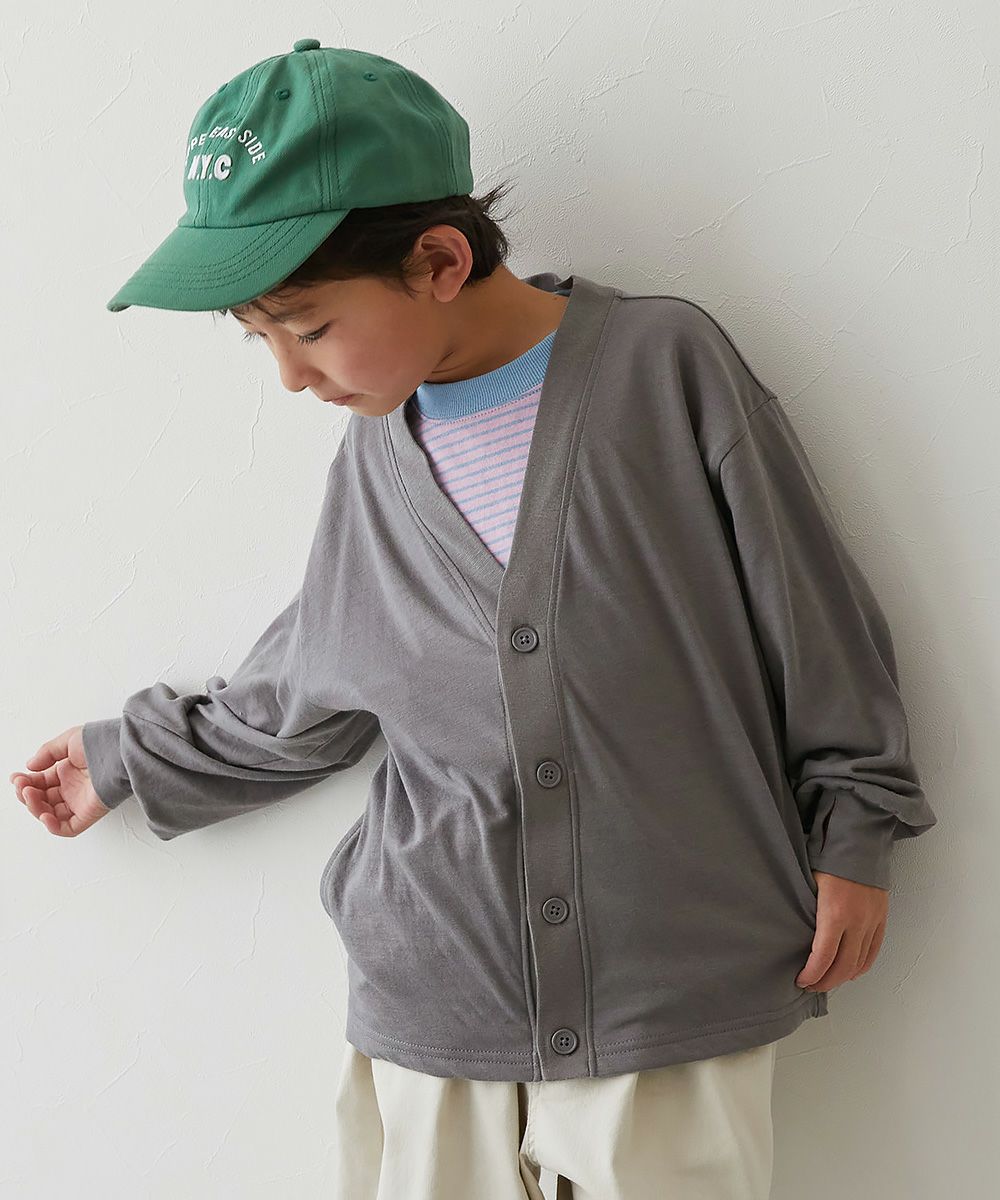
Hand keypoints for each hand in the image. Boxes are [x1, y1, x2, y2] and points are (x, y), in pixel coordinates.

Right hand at [10, 725, 110, 836]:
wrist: (121, 752)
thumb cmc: (102, 742)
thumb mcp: (69, 741)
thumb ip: (47, 753)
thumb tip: (30, 766)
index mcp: (68, 771)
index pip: (40, 782)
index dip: (25, 782)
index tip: (16, 777)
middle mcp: (72, 787)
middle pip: (42, 799)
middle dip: (27, 794)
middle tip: (22, 786)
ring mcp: (80, 802)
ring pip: (50, 814)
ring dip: (35, 808)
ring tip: (29, 794)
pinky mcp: (88, 814)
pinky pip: (68, 828)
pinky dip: (53, 826)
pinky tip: (44, 814)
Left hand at [795, 870, 887, 992]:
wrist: (859, 843)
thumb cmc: (827, 860)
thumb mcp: (808, 884)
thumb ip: (805, 910)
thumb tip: (792, 933)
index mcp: (834, 914)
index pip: (823, 958)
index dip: (812, 975)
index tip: (801, 981)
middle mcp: (856, 922)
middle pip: (842, 967)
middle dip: (825, 981)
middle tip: (811, 985)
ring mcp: (871, 922)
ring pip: (859, 962)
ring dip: (843, 977)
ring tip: (827, 980)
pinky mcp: (881, 919)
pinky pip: (874, 951)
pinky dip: (862, 966)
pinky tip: (850, 972)